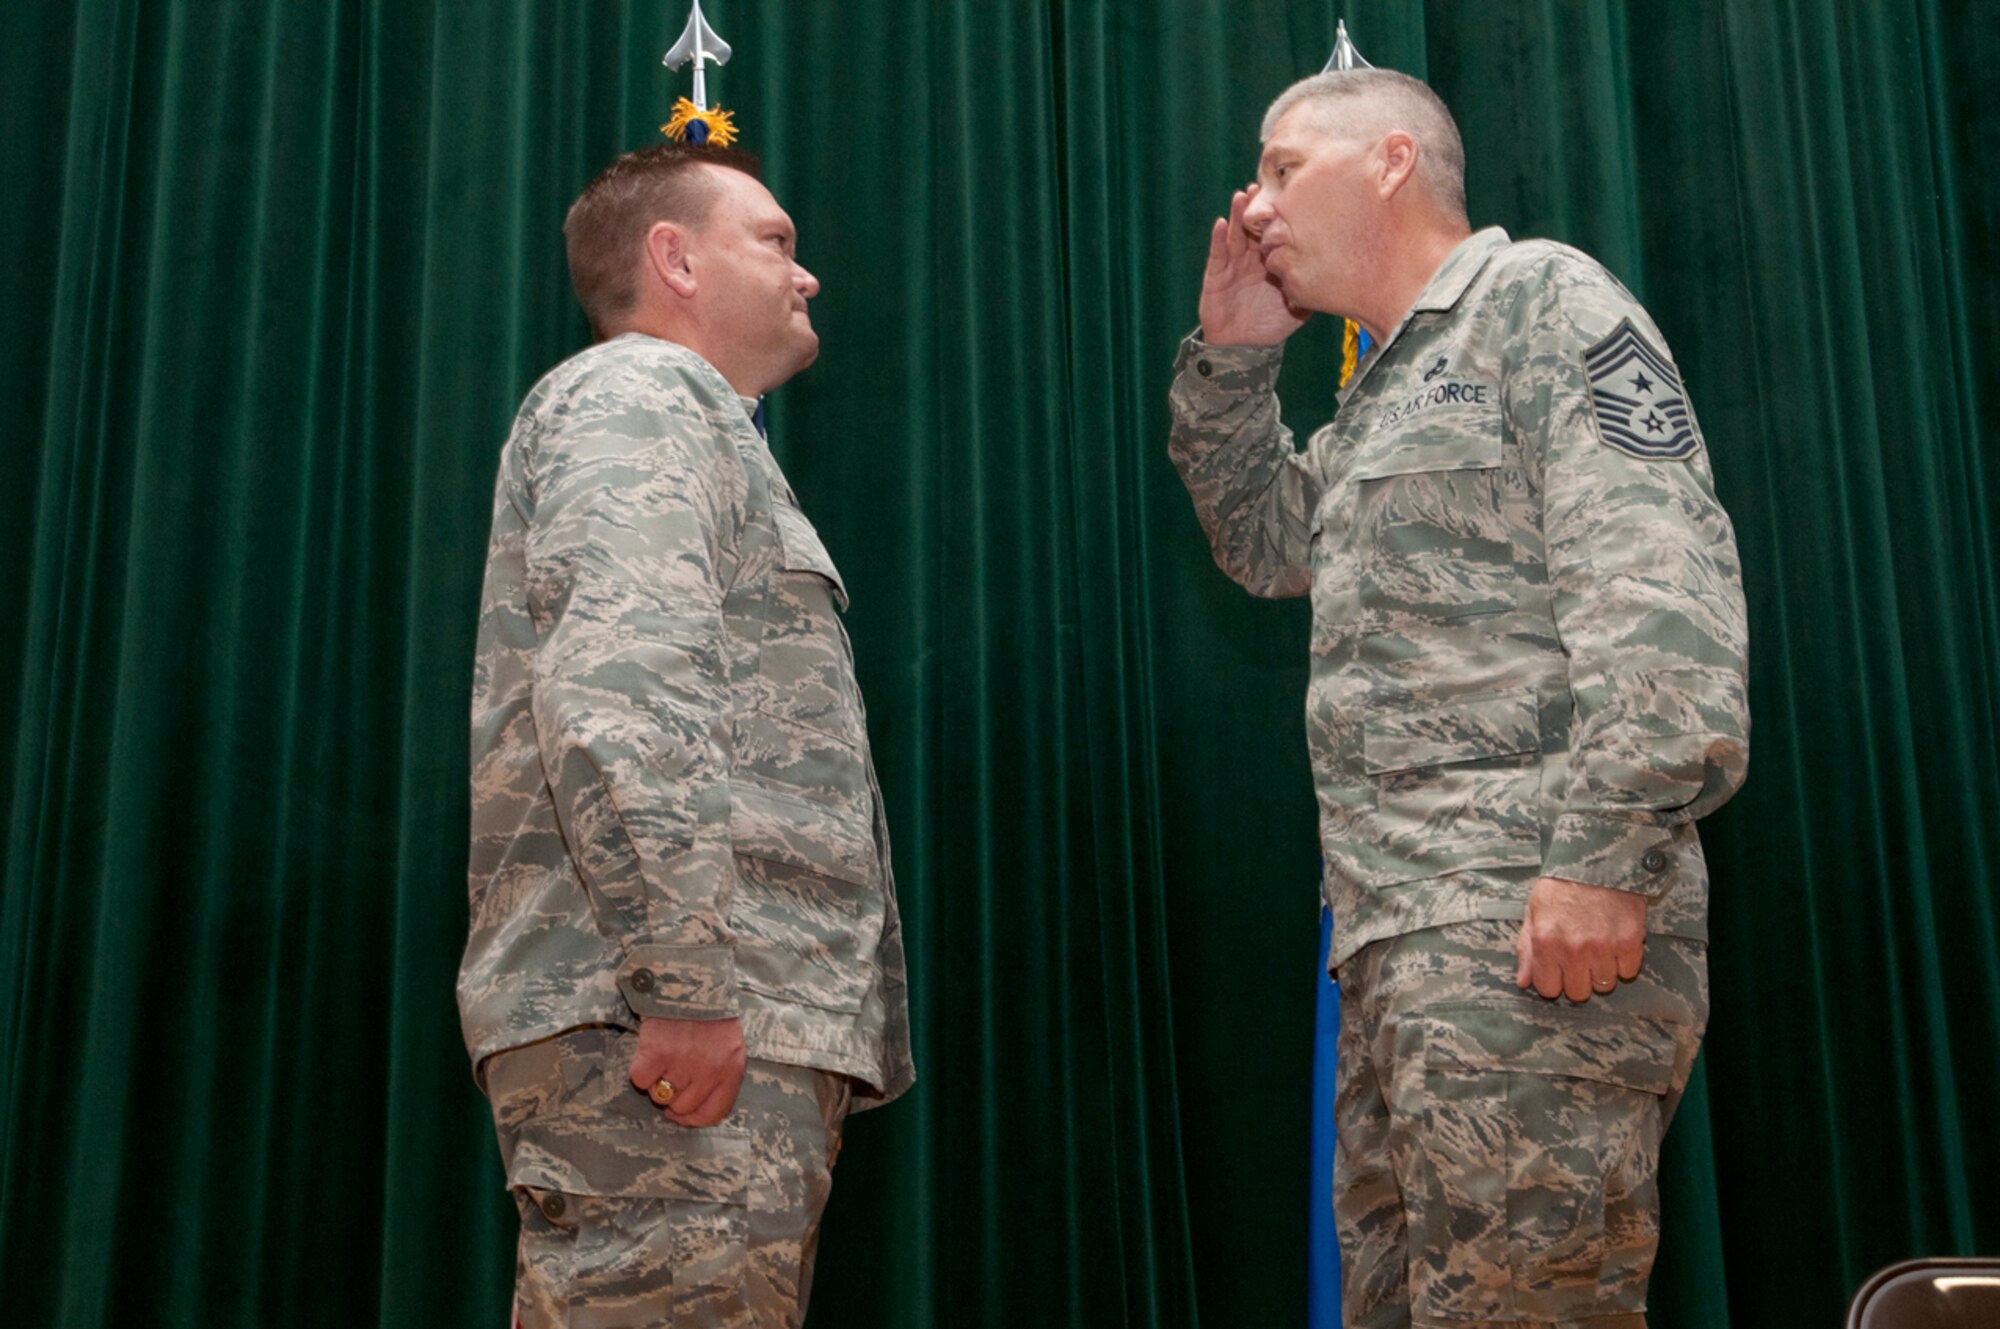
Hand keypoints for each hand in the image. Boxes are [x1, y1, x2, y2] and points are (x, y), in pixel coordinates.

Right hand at [628, 1016, 746, 1126]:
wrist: (689, 980)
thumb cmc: (709, 1017)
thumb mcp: (729, 1048)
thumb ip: (720, 1078)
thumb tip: (694, 1113)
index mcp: (732, 1071)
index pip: (712, 1114)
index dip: (693, 1119)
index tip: (680, 1113)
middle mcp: (710, 1071)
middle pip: (682, 1108)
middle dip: (673, 1096)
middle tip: (671, 1072)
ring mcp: (683, 1063)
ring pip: (659, 1096)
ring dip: (657, 1081)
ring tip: (665, 1056)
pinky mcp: (657, 1054)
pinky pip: (640, 1080)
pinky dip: (641, 1069)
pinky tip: (650, 1051)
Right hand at [1198, 185, 1308, 346]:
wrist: (1244, 347)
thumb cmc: (1271, 325)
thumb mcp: (1299, 305)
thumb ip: (1312, 287)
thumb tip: (1339, 274)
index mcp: (1272, 260)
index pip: (1276, 233)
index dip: (1280, 215)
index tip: (1290, 195)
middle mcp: (1252, 258)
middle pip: (1255, 227)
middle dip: (1258, 207)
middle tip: (1264, 185)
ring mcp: (1233, 264)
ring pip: (1236, 234)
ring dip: (1238, 214)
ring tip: (1243, 196)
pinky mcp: (1216, 275)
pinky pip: (1217, 254)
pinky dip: (1218, 238)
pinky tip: (1221, 223)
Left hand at [1514, 876, 1646, 1002]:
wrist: (1599, 859)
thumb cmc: (1562, 884)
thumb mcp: (1534, 911)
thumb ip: (1527, 949)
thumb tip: (1523, 982)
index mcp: (1546, 943)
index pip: (1548, 989)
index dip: (1553, 980)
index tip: (1559, 968)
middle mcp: (1573, 950)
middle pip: (1578, 993)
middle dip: (1577, 978)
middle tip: (1580, 956)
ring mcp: (1603, 948)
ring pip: (1604, 985)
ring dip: (1602, 970)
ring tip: (1598, 945)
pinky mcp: (1630, 943)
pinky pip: (1628, 971)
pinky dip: (1624, 961)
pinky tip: (1616, 941)